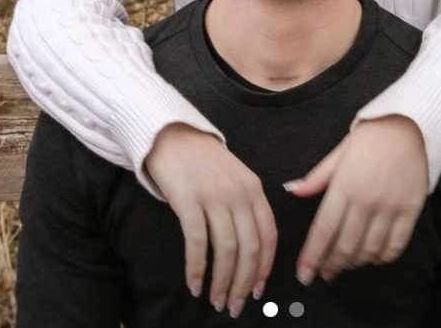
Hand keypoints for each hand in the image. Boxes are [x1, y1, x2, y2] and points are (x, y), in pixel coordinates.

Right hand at [146, 124, 277, 318]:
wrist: (172, 135)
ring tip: (216, 300)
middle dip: (244, 283)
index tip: (258, 291)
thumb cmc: (203, 161)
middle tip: (235, 306)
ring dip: (222, 282)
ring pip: (226, 250)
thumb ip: (246, 205)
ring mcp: (214, 196)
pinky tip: (194, 284)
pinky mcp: (189, 200)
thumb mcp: (236, 177)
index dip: (265, 267)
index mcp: (254, 188)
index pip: (268, 235)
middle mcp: (239, 193)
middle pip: (249, 248)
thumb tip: (252, 249)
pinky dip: (197, 268)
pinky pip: (197, 243)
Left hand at [286, 117, 427, 283]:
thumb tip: (292, 190)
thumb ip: (316, 178)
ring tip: (347, 263)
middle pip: (345, 246)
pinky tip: (374, 256)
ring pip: (369, 250)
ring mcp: (390, 206)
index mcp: (344, 185)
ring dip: (355, 262)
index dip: (312, 256)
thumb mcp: (338, 153)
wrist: (406, 125)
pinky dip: (382, 257)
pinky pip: (395, 245)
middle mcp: (366, 199)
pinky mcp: (410, 210)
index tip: (304, 275)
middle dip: (332, 265)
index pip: (324, 230)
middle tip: (325, 273)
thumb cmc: (368, 139)